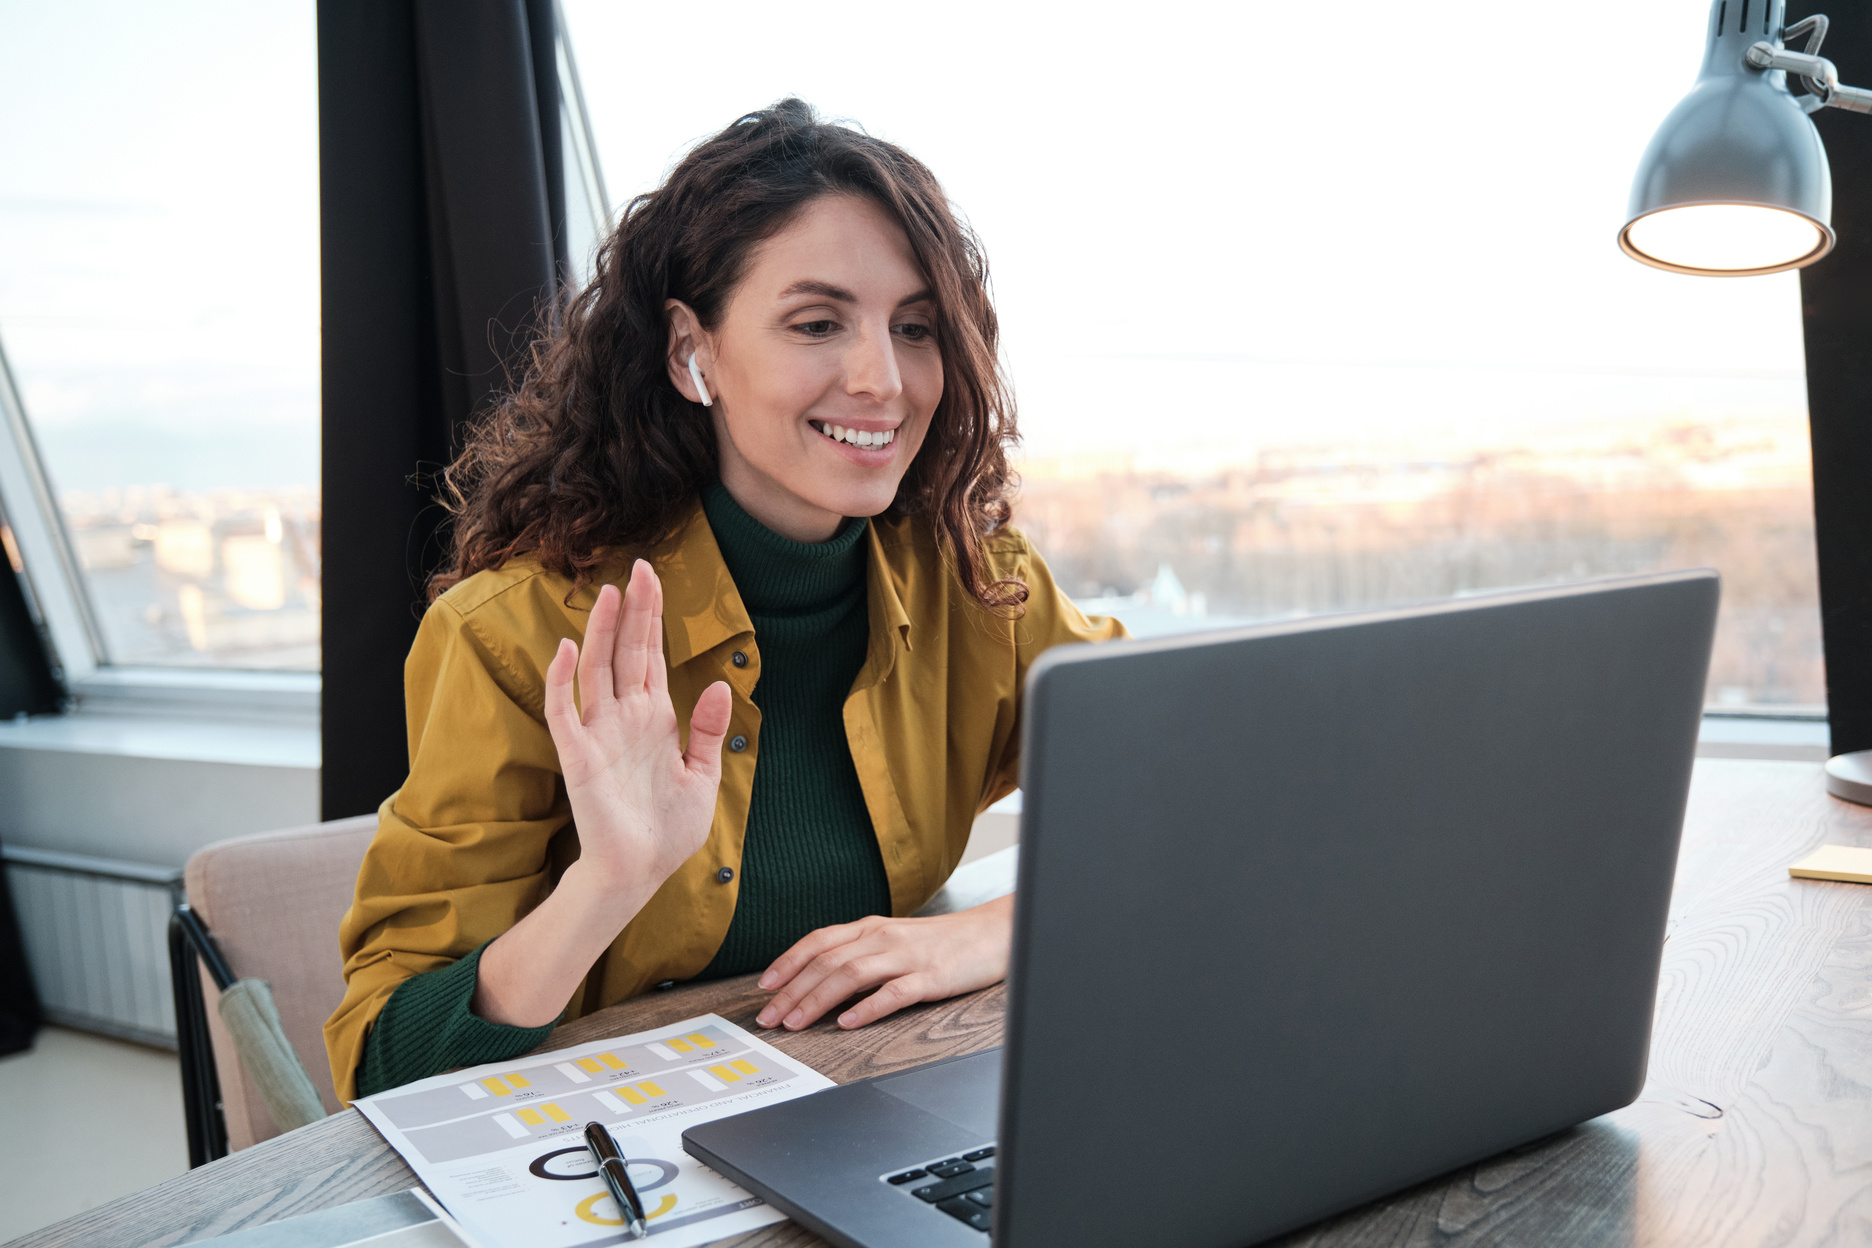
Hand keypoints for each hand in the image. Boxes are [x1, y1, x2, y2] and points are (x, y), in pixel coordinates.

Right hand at [544, 559, 732, 899]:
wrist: (641, 872)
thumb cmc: (667, 828)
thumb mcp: (702, 776)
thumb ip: (708, 731)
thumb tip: (717, 683)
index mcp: (655, 718)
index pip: (650, 655)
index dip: (651, 617)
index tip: (654, 576)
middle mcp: (624, 718)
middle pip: (626, 652)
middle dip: (633, 611)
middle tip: (639, 567)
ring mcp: (599, 734)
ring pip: (596, 670)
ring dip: (599, 632)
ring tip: (607, 593)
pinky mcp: (579, 757)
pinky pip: (564, 711)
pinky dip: (562, 680)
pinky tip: (568, 648)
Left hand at [753, 895, 1013, 1030]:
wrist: (994, 934)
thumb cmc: (944, 943)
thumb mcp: (896, 941)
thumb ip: (862, 954)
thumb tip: (820, 981)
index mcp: (872, 928)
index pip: (819, 941)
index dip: (788, 962)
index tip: (765, 987)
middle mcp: (884, 937)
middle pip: (827, 961)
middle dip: (793, 990)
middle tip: (770, 1017)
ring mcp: (907, 956)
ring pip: (851, 974)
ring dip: (818, 999)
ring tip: (797, 1022)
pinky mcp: (930, 977)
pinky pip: (893, 992)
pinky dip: (867, 1008)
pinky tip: (848, 1023)